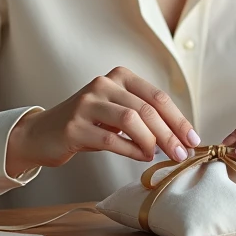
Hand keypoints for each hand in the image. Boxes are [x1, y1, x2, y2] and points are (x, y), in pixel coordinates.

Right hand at [6, 67, 199, 173]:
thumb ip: (144, 118)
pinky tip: (141, 158)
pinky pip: (111, 138)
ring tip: (160, 156)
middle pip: (147, 109)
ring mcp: (87, 103)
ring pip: (131, 119)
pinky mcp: (75, 125)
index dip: (178, 119)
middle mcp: (104, 84)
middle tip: (182, 155)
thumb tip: (179, 138)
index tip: (192, 139)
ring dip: (152, 141)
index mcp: (120, 77)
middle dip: (169, 134)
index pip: (157, 96)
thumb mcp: (117, 112)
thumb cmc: (88, 124)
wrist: (43, 133)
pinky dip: (131, 150)